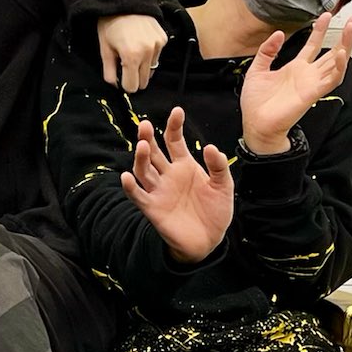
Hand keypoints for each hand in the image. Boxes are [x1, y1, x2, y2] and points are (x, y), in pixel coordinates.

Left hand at [97, 13, 166, 93]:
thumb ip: (109, 72)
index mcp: (131, 57)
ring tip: (133, 51)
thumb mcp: (104, 48)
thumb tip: (115, 86)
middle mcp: (148, 53)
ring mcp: (158, 46)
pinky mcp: (163, 39)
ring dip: (142, 67)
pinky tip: (141, 43)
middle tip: (125, 64)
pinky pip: (157, 57)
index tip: (121, 77)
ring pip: (151, 70)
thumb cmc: (110, 24)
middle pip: (144, 82)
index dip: (125, 85)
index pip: (132, 87)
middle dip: (134, 78)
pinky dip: (149, 55)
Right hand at [122, 107, 233, 265]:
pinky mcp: (153, 208)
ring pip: (143, 170)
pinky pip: (138, 195)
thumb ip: (218, 166)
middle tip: (145, 124)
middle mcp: (168, 175)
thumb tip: (211, 147)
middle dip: (148, 137)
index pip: (174, 140)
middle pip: (153, 152)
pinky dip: (131, 187)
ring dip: (140, 158)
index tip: (177, 111)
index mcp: (184, 165)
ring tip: (143, 146)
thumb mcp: (223, 186)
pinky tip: (127, 177)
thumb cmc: (215, 211)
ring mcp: (159, 190)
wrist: (210, 240)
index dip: (174, 126)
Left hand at [240, 13, 351, 155]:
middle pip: (331, 51)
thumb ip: (267, 51)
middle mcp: (307, 75)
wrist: (256, 125)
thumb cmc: (256, 104)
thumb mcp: (257, 69)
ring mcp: (312, 84)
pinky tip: (342, 54)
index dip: (320, 30)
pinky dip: (339, 67)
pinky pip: (331, 80)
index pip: (313, 45)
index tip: (327, 15)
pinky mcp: (313, 94)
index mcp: (295, 69)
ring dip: (346, 45)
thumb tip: (278, 33)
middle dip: (344, 35)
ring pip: (337, 63)